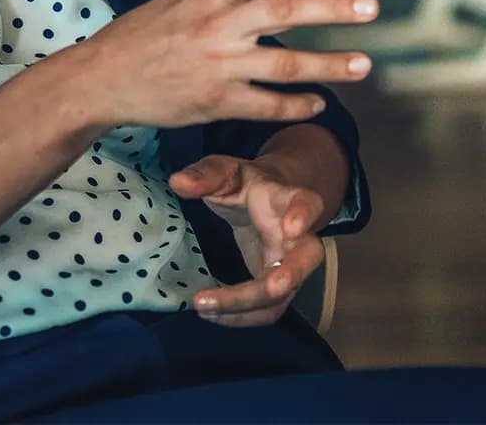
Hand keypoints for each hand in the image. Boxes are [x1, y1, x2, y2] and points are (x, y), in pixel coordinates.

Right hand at [63, 0, 377, 130]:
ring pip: (285, 63)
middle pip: (281, 11)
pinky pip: (268, 104)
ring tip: (364, 64)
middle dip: (330, 7)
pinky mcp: (215, 102)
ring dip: (329, 65)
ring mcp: (217, 66)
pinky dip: (297, 105)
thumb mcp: (175, 2)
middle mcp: (214, 28)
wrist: (100, 81)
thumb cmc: (138, 37)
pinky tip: (318, 103)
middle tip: (371, 6)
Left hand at [171, 154, 325, 326]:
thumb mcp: (222, 170)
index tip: (291, 226)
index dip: (304, 215)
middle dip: (291, 276)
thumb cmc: (243, 183)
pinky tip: (209, 313)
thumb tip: (178, 183)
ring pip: (283, 294)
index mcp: (286, 200)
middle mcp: (297, 237)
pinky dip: (239, 316)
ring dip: (247, 306)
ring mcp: (290, 265)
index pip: (307, 203)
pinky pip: (265, 309)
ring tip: (204, 306)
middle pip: (307, 259)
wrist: (263, 200)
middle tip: (271, 288)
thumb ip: (204, 175)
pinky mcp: (276, 286)